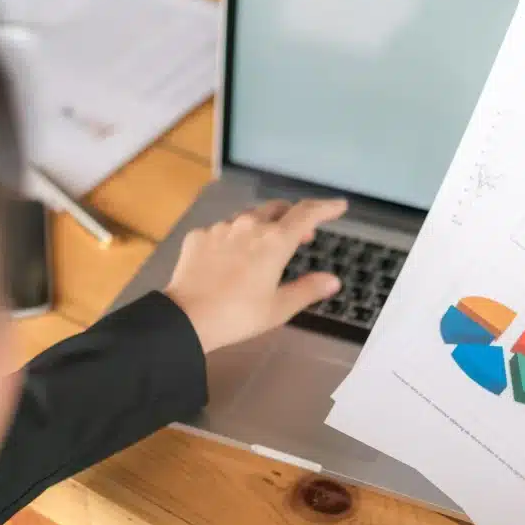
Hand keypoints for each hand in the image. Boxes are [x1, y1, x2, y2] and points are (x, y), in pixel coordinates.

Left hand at [164, 198, 346, 352]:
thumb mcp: (279, 308)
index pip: (306, 213)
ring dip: (261, 226)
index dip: (325, 207)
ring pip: (248, 218)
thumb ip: (307, 289)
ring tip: (263, 247)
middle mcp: (249, 226)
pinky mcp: (199, 236)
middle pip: (277, 209)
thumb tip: (332, 280)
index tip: (338, 206)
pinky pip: (222, 231)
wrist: (185, 318)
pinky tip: (229, 258)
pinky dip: (233, 239)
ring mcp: (220, 228)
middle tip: (300, 236)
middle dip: (292, 217)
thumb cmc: (238, 316)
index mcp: (274, 241)